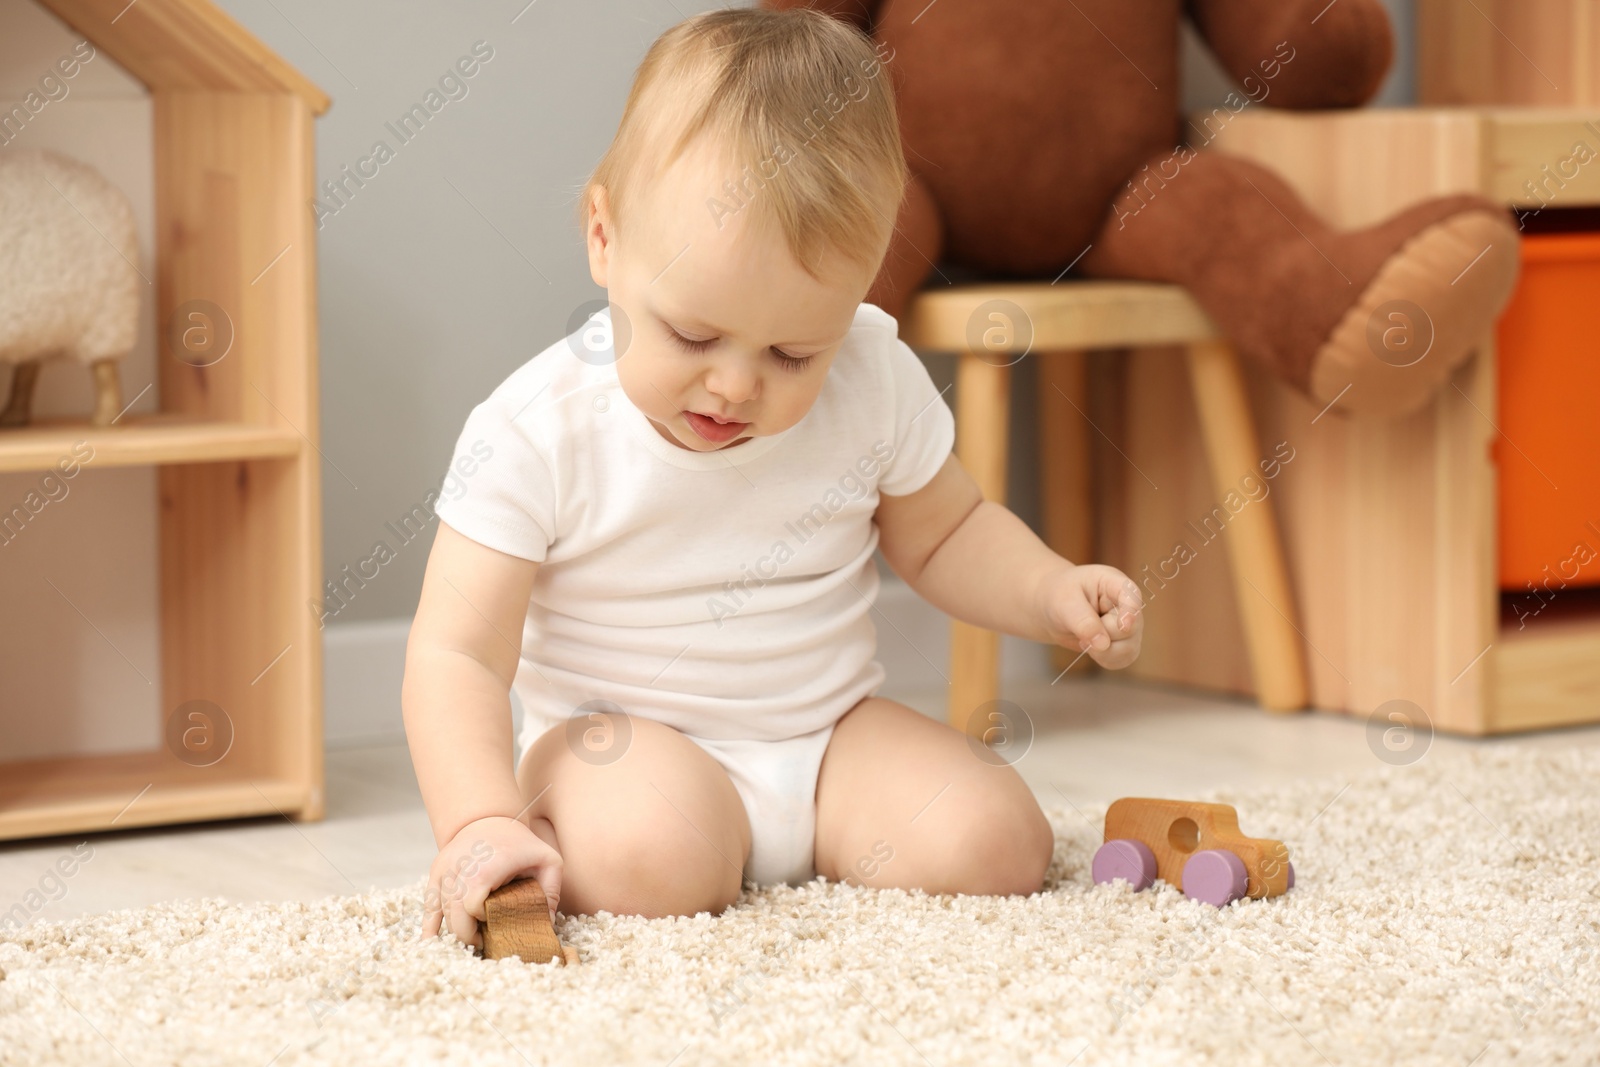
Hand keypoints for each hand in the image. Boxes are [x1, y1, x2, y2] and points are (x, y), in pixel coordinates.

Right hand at [420, 815, 563, 951]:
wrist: (491, 819)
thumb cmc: (521, 844)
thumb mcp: (548, 861)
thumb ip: (551, 891)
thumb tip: (546, 924)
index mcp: (487, 867)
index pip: (474, 907)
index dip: (483, 921)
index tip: (496, 924)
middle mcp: (461, 866)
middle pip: (454, 913)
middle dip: (466, 934)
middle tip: (481, 941)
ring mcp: (445, 868)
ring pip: (440, 909)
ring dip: (453, 928)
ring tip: (470, 936)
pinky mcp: (436, 871)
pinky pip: (429, 901)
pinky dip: (429, 923)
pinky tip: (430, 942)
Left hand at [1035, 563, 1143, 669]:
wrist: (1051, 609)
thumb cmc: (1058, 596)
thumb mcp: (1064, 602)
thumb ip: (1083, 621)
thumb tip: (1103, 645)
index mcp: (1114, 583)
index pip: (1132, 596)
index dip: (1130, 612)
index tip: (1123, 626)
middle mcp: (1127, 604)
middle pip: (1130, 629)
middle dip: (1104, 634)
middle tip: (1081, 626)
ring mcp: (1128, 625)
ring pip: (1129, 649)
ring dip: (1104, 652)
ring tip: (1084, 639)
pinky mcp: (1123, 643)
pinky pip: (1123, 659)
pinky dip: (1106, 660)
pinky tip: (1091, 648)